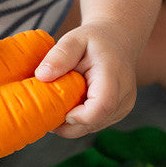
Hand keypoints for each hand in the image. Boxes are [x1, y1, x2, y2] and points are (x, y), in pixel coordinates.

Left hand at [35, 21, 136, 137]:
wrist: (116, 41)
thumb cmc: (94, 40)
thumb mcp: (74, 39)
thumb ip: (59, 55)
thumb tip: (41, 76)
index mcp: (114, 76)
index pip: (102, 106)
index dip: (78, 116)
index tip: (58, 110)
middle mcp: (124, 95)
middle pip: (94, 123)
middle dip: (67, 124)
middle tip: (47, 110)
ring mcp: (123, 107)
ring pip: (92, 127)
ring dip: (71, 122)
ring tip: (59, 102)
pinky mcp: (117, 113)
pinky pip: (94, 125)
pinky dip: (78, 120)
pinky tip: (70, 104)